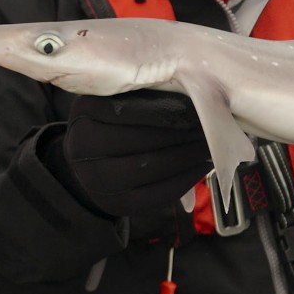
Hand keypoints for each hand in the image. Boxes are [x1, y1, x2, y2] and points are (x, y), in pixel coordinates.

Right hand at [43, 91, 212, 217]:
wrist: (88, 162)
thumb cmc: (111, 120)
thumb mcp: (115, 97)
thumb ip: (144, 92)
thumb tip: (193, 87)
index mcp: (84, 114)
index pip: (128, 110)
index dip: (166, 109)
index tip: (196, 105)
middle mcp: (82, 149)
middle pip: (142, 140)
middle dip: (182, 133)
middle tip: (210, 126)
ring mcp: (97, 182)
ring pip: (152, 168)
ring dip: (189, 155)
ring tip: (210, 144)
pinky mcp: (117, 205)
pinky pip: (158, 194)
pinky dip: (186, 178)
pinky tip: (202, 165)